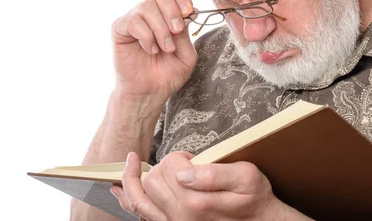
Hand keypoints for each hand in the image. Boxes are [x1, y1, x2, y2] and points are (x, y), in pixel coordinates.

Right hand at [111, 0, 197, 106]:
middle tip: (177, 31)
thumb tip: (186, 12)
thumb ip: (187, 33)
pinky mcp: (120, 29)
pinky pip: (134, 21)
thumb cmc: (168, 73)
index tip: (188, 12)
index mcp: (167, 13)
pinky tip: (150, 49)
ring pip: (147, 6)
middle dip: (172, 9)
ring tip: (165, 49)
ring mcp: (134, 19)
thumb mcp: (187, 54)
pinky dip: (146, 36)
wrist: (150, 92)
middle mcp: (150, 12)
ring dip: (161, 29)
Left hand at [112, 152, 309, 220]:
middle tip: (182, 164)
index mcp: (195, 202)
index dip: (179, 157)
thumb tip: (184, 171)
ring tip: (130, 163)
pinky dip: (126, 200)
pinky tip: (118, 188)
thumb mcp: (245, 177)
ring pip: (138, 200)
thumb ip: (214, 173)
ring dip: (131, 179)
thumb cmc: (253, 198)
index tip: (193, 159)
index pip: (169, 167)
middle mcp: (179, 217)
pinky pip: (140, 215)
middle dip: (162, 165)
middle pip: (152, 180)